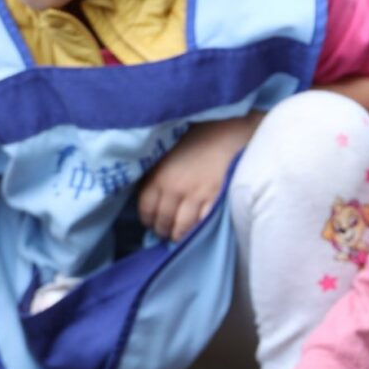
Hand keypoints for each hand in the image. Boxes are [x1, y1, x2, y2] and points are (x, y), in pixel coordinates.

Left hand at [137, 116, 258, 241]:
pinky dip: (196, 230)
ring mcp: (196, 196)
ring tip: (177, 236)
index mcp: (158, 177)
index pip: (146, 209)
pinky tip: (195, 231)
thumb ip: (154, 175)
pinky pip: (202, 223)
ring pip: (182, 227)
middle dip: (161, 230)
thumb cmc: (191, 139)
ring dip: (177, 235)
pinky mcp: (214, 198)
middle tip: (163, 232)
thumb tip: (149, 197)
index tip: (150, 223)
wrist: (222, 132)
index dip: (147, 220)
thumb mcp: (164, 154)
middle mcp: (174, 189)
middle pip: (163, 221)